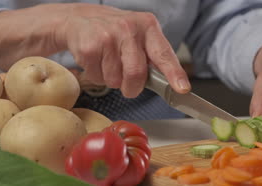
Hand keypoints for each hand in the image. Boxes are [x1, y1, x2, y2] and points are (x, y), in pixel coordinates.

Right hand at [0, 3, 189, 97]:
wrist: (79, 20)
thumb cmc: (116, 35)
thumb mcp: (139, 38)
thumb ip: (154, 59)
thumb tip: (172, 85)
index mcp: (148, 26)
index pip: (164, 54)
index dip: (175, 74)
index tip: (182, 89)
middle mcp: (129, 28)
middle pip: (136, 74)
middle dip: (132, 87)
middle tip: (128, 85)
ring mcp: (108, 36)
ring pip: (115, 80)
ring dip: (112, 80)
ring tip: (108, 63)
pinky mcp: (89, 46)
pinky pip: (98, 77)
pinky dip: (97, 76)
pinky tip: (96, 60)